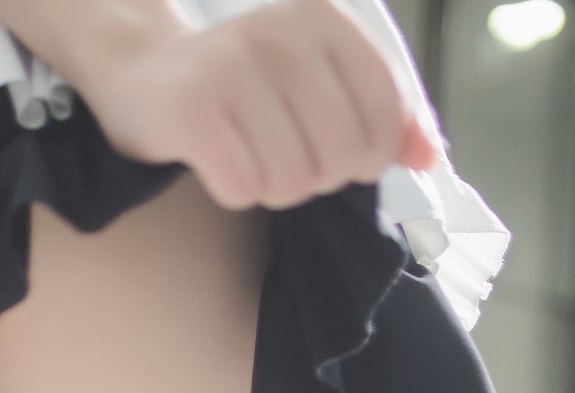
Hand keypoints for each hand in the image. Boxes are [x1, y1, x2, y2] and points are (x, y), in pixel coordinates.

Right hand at [76, 0, 441, 210]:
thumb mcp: (319, 83)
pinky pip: (243, 188)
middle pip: (341, 158)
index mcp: (326, 20)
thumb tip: (431, 158)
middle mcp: (283, 34)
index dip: (368, 156)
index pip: (386, 117)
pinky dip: (233, 191)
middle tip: (281, 152)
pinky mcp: (193, 111)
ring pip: (293, 181)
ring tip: (248, 154)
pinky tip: (217, 161)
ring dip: (271, 187)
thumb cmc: (243, 86)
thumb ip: (381, 115)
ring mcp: (234, 69)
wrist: (142, 71)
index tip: (336, 149)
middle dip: (316, 176)